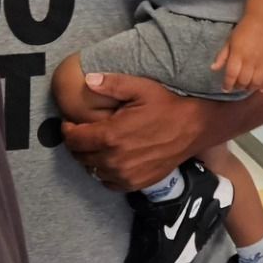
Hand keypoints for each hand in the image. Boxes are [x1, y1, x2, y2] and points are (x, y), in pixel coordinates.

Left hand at [61, 73, 207, 190]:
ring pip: (92, 170)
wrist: (194, 127)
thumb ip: (112, 84)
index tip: (70, 123)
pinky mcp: (136, 183)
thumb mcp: (141, 88)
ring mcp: (125, 174)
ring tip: (97, 144)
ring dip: (90, 158)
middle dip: (77, 143)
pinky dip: (104, 172)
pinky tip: (111, 159)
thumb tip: (88, 79)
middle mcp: (115, 159)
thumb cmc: (167, 105)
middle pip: (80, 156)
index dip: (67, 130)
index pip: (74, 139)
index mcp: (111, 135)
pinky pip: (108, 182)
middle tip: (83, 132)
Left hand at [211, 14, 262, 93]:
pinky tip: (261, 89)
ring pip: (257, 82)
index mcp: (238, 54)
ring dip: (251, 88)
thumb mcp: (229, 40)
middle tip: (236, 85)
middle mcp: (251, 60)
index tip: (225, 88)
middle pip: (244, 81)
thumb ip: (222, 56)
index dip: (227, 84)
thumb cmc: (244, 29)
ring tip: (247, 86)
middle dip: (238, 87)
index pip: (231, 75)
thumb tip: (213, 68)